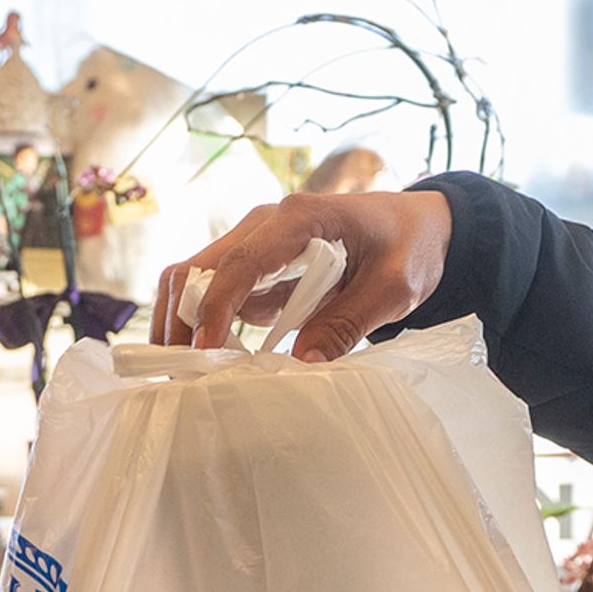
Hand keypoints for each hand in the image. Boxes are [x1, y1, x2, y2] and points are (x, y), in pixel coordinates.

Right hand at [152, 190, 452, 362]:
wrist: (416, 227)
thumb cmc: (408, 248)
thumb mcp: (394, 289)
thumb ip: (348, 323)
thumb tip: (301, 363)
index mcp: (300, 218)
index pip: (241, 263)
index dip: (216, 307)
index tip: (206, 350)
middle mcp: (266, 223)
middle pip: (197, 267)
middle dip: (178, 319)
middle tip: (176, 372)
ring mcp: (255, 242)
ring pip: (193, 278)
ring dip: (181, 322)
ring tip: (182, 372)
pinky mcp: (256, 265)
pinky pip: (215, 292)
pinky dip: (202, 324)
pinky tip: (206, 360)